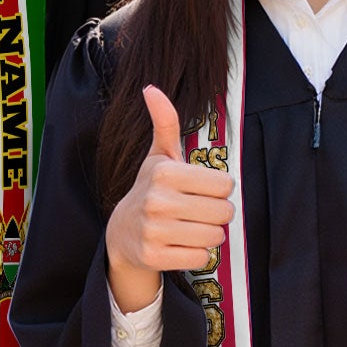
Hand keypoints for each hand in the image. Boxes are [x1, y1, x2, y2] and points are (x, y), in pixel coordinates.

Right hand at [104, 85, 233, 314]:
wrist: (122, 233)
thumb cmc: (150, 189)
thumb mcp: (158, 156)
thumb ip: (165, 123)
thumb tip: (151, 88)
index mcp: (164, 172)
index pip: (225, 184)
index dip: (218, 189)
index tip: (201, 191)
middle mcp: (157, 200)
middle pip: (224, 211)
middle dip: (217, 213)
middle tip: (198, 212)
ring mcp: (154, 230)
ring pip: (215, 236)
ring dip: (209, 235)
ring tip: (190, 228)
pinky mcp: (154, 256)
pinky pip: (200, 258)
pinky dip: (197, 254)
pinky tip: (180, 245)